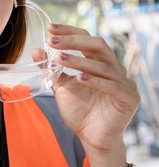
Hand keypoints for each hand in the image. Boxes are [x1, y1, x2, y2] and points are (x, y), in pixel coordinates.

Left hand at [43, 24, 139, 154]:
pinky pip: (112, 86)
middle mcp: (115, 69)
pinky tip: (79, 78)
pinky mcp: (129, 98)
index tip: (50, 28)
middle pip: (97, 45)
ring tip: (59, 58)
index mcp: (100, 62)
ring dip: (79, 61)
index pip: (87, 39)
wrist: (91, 138)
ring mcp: (124, 83)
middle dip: (73, 41)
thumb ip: (51, 69)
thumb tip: (36, 50)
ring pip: (103, 65)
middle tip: (51, 40)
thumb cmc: (80, 111)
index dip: (69, 32)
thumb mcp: (61, 87)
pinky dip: (95, 81)